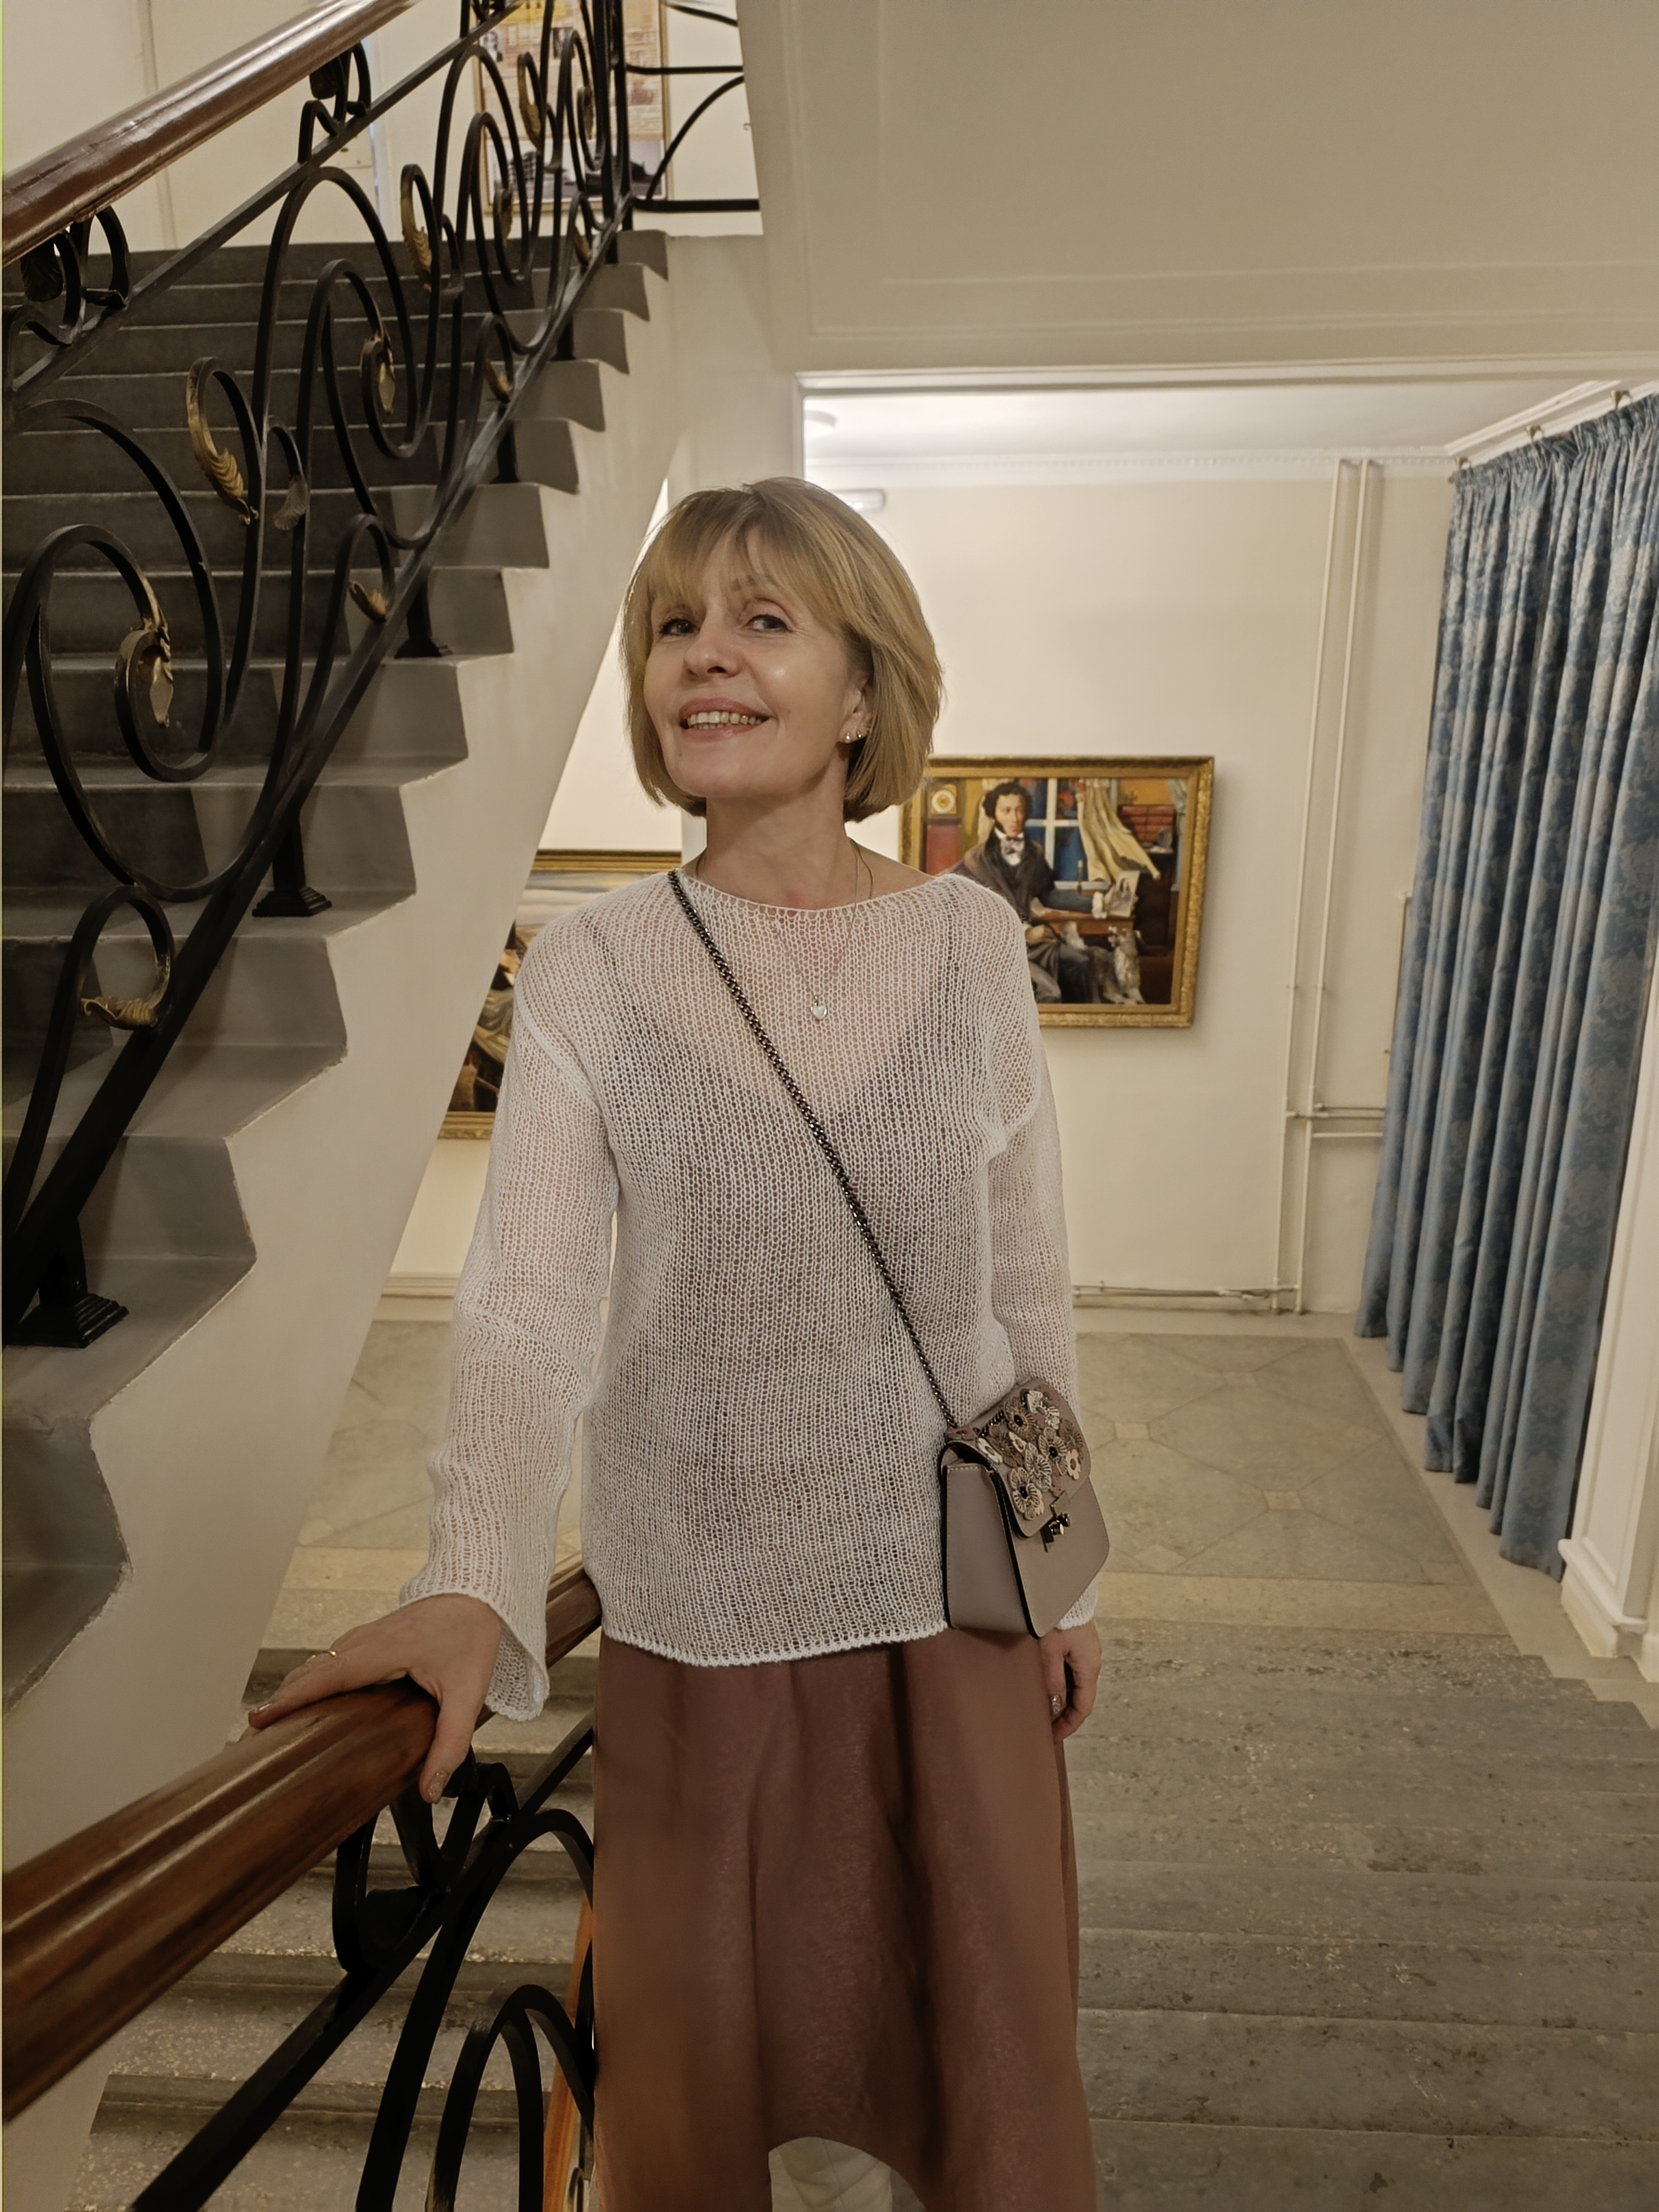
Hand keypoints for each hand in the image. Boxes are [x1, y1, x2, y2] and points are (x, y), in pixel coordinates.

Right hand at [246, 1593, 502, 1803]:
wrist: (479, 1590)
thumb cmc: (471, 1636)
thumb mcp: (468, 1694)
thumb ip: (450, 1743)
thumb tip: (430, 1790)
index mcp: (380, 1652)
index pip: (325, 1678)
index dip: (290, 1700)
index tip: (258, 1719)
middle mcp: (364, 1642)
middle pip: (311, 1673)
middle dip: (280, 1701)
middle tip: (250, 1733)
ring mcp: (364, 1637)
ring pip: (318, 1664)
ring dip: (292, 1689)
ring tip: (268, 1721)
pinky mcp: (369, 1639)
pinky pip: (330, 1660)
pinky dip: (310, 1678)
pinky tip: (306, 1697)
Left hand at [1039, 1621, 1100, 1742]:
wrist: (1062, 1589)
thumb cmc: (1057, 1617)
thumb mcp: (1050, 1652)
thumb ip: (1052, 1680)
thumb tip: (1054, 1704)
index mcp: (1089, 1667)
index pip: (1083, 1707)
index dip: (1069, 1725)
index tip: (1054, 1736)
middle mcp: (1092, 1661)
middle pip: (1081, 1697)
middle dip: (1065, 1715)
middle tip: (1047, 1727)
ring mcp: (1086, 1652)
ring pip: (1076, 1684)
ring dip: (1062, 1699)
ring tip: (1044, 1709)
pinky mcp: (1078, 1643)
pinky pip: (1072, 1670)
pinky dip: (1062, 1684)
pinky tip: (1048, 1686)